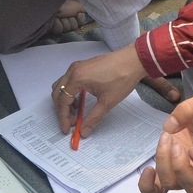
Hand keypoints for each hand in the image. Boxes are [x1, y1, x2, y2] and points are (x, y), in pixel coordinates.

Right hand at [51, 45, 180, 137]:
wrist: (134, 60)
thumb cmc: (121, 78)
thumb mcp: (107, 102)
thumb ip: (93, 118)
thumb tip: (84, 131)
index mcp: (77, 78)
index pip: (62, 101)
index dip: (63, 117)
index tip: (67, 129)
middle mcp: (73, 71)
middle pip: (58, 93)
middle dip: (62, 110)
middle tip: (72, 122)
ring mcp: (77, 66)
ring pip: (62, 86)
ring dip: (66, 100)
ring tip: (77, 112)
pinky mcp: (83, 65)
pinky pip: (69, 80)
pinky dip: (71, 92)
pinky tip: (82, 100)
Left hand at [138, 92, 192, 192]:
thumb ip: (192, 109)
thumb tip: (170, 126)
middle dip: (181, 168)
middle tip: (175, 143)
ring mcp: (187, 177)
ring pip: (174, 185)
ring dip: (165, 165)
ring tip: (165, 138)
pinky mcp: (171, 174)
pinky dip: (148, 187)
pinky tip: (147, 170)